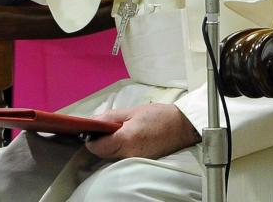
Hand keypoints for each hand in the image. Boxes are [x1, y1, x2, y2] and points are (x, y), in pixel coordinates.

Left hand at [84, 103, 200, 159]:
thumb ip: (110, 117)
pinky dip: (119, 149)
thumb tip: (93, 122)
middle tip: (104, 128)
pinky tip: (125, 137)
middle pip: (103, 154)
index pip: (97, 147)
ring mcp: (135, 160)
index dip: (91, 139)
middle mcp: (129, 154)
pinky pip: (122, 157)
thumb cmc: (158, 116)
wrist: (181, 126)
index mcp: (126, 139)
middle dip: (99, 142)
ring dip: (109, 146)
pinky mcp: (140, 162)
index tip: (91, 130)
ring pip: (111, 157)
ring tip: (116, 131)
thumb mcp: (132, 111)